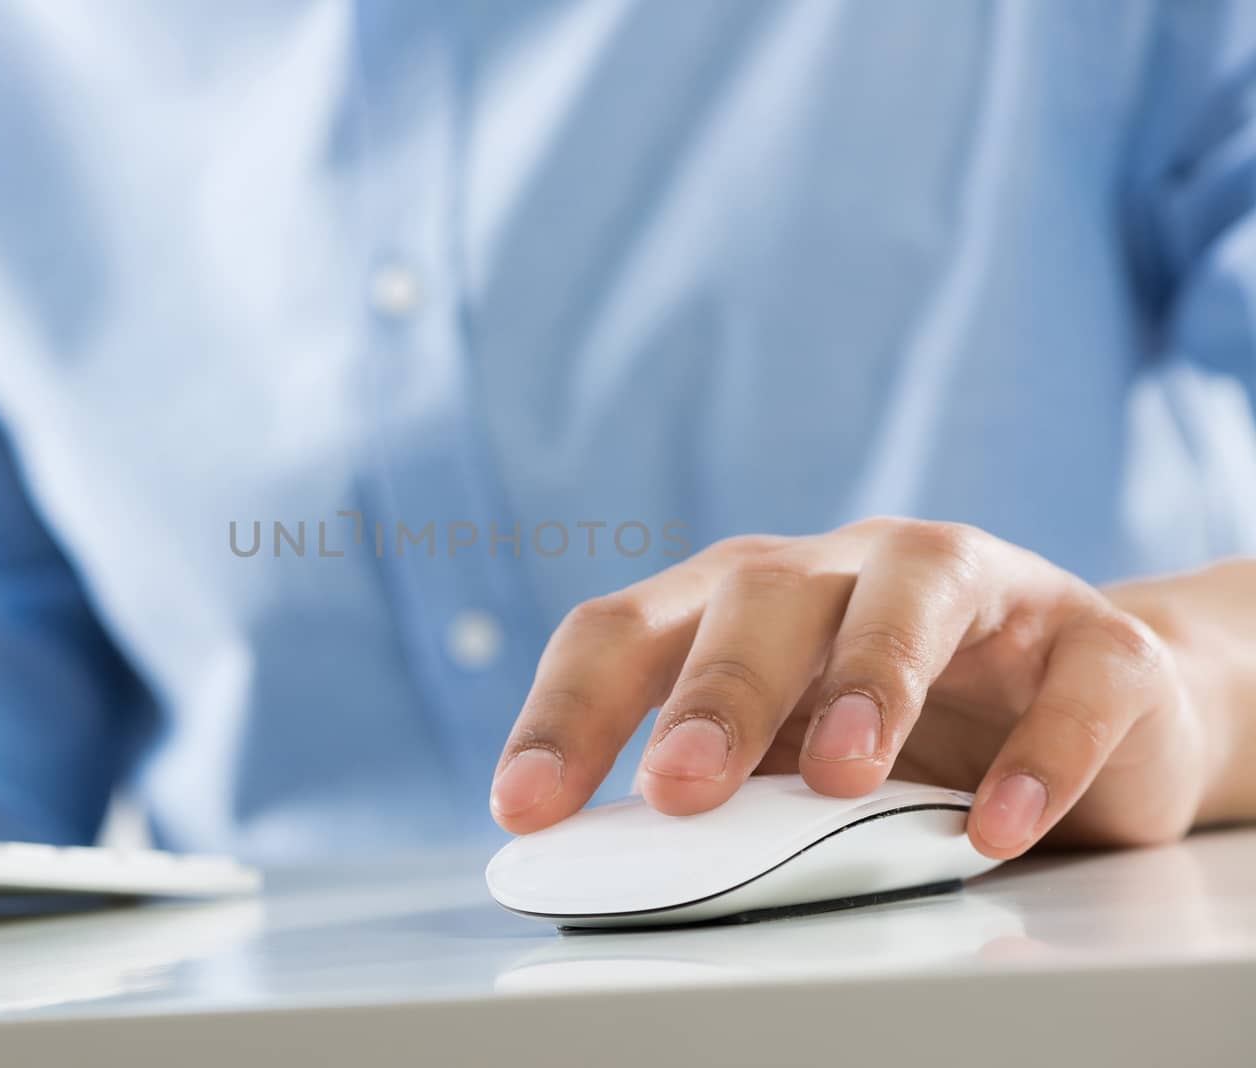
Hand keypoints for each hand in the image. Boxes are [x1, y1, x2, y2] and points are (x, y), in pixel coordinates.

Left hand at [490, 518, 1217, 858]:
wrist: (1087, 707)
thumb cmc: (901, 731)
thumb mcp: (787, 758)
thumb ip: (716, 789)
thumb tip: (611, 866)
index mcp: (741, 600)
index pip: (625, 632)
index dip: (568, 712)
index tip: (526, 807)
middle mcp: (846, 570)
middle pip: (758, 596)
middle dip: (714, 690)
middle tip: (679, 786)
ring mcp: (977, 589)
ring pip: (911, 593)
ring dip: (873, 680)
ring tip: (842, 778)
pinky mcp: (1093, 638)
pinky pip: (1073, 679)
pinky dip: (1039, 753)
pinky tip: (999, 826)